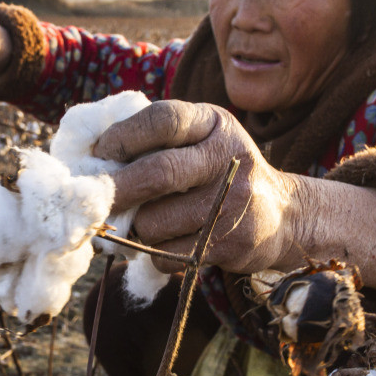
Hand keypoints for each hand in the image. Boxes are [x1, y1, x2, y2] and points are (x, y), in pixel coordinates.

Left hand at [92, 100, 304, 273]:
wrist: (283, 215)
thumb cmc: (219, 171)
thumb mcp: (201, 138)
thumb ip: (159, 139)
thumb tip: (93, 157)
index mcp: (214, 123)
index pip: (164, 119)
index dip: (124, 135)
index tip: (100, 152)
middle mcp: (228, 158)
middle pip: (160, 173)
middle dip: (117, 189)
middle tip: (92, 201)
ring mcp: (232, 203)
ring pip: (157, 222)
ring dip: (136, 227)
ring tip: (140, 222)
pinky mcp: (230, 245)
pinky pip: (169, 255)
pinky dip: (154, 253)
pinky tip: (165, 242)